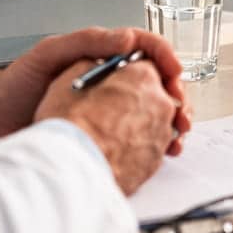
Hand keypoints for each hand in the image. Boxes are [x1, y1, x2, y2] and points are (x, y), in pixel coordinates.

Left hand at [0, 27, 190, 149]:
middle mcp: (110, 81)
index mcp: (101, 55)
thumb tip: (127, 37)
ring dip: (172, 121)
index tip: (174, 73)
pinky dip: (157, 143)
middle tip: (181, 113)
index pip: (145, 48)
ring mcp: (109, 109)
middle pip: (157, 82)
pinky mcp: (103, 134)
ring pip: (154, 110)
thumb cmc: (16, 84)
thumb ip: (86, 41)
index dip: (165, 58)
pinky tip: (163, 151)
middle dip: (176, 96)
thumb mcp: (48, 54)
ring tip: (177, 136)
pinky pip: (139, 136)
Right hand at [33, 58, 179, 194]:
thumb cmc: (71, 124)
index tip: (118, 81)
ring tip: (112, 132)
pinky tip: (117, 150)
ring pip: (154, 122)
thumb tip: (97, 65)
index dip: (128, 73)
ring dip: (139, 124)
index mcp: (142, 76)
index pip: (146, 65)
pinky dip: (138, 147)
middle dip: (137, 99)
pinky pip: (151, 147)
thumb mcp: (73, 77)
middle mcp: (160, 102)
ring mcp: (161, 133)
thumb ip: (95, 66)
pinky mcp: (156, 160)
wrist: (74, 167)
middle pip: (154, 94)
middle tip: (115, 107)